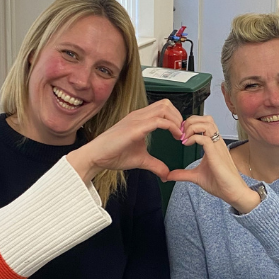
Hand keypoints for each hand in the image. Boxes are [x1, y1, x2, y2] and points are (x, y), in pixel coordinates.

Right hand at [66, 99, 183, 181]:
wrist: (96, 157)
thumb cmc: (113, 155)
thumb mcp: (140, 160)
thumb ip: (155, 165)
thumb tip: (167, 174)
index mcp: (140, 119)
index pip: (163, 108)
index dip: (175, 118)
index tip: (180, 134)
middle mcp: (138, 115)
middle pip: (166, 104)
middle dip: (179, 117)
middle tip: (182, 133)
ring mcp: (136, 120)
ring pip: (164, 109)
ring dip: (177, 121)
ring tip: (180, 135)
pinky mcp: (135, 128)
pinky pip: (159, 121)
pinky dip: (172, 127)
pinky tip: (176, 137)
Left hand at [164, 115, 260, 212]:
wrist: (233, 193)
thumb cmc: (220, 183)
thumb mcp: (196, 176)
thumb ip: (183, 174)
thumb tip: (169, 175)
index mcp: (213, 145)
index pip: (204, 123)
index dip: (191, 124)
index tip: (180, 135)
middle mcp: (216, 143)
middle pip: (206, 119)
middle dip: (190, 121)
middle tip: (181, 133)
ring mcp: (217, 147)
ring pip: (207, 124)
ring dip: (192, 127)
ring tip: (184, 138)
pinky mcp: (216, 155)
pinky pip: (205, 138)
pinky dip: (193, 138)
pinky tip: (186, 144)